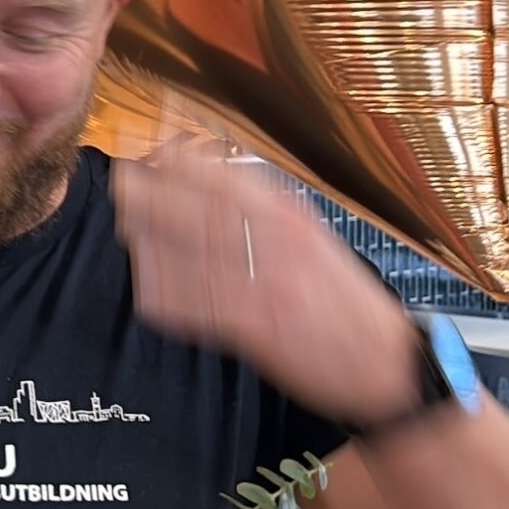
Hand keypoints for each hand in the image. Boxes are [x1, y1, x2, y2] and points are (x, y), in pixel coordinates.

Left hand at [112, 143, 416, 423]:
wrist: (385, 360)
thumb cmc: (342, 295)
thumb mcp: (313, 233)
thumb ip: (265, 204)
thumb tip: (213, 170)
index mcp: (292, 218)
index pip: (226, 176)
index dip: (181, 158)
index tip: (154, 148)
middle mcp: (275, 245)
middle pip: (196, 209)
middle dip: (150, 193)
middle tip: (123, 184)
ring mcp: (261, 286)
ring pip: (187, 254)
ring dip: (149, 240)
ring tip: (128, 228)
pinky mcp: (251, 328)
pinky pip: (192, 306)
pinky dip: (164, 292)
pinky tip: (147, 283)